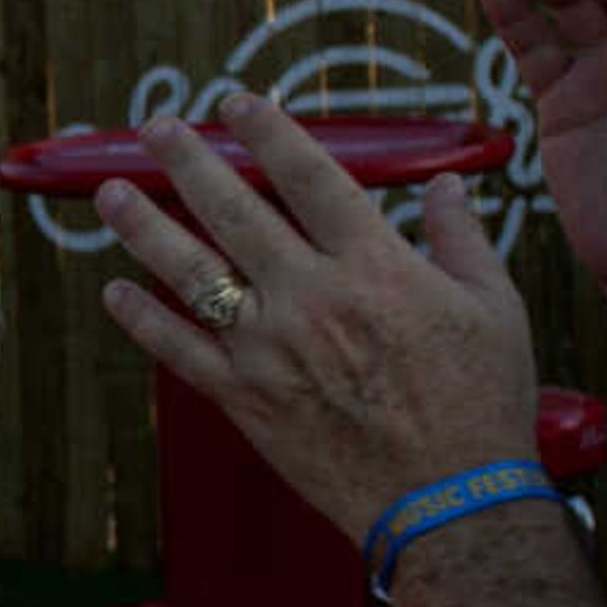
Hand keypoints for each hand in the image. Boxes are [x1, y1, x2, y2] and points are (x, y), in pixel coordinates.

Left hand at [93, 92, 541, 539]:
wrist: (450, 503)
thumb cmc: (483, 405)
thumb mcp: (496, 309)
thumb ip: (462, 240)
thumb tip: (445, 188)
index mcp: (375, 266)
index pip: (310, 176)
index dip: (268, 132)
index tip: (238, 103)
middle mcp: (312, 297)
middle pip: (234, 210)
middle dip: (189, 161)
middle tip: (157, 127)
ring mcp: (270, 348)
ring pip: (191, 272)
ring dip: (144, 227)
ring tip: (111, 194)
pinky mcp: (245, 399)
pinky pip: (179, 350)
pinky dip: (141, 319)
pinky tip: (116, 291)